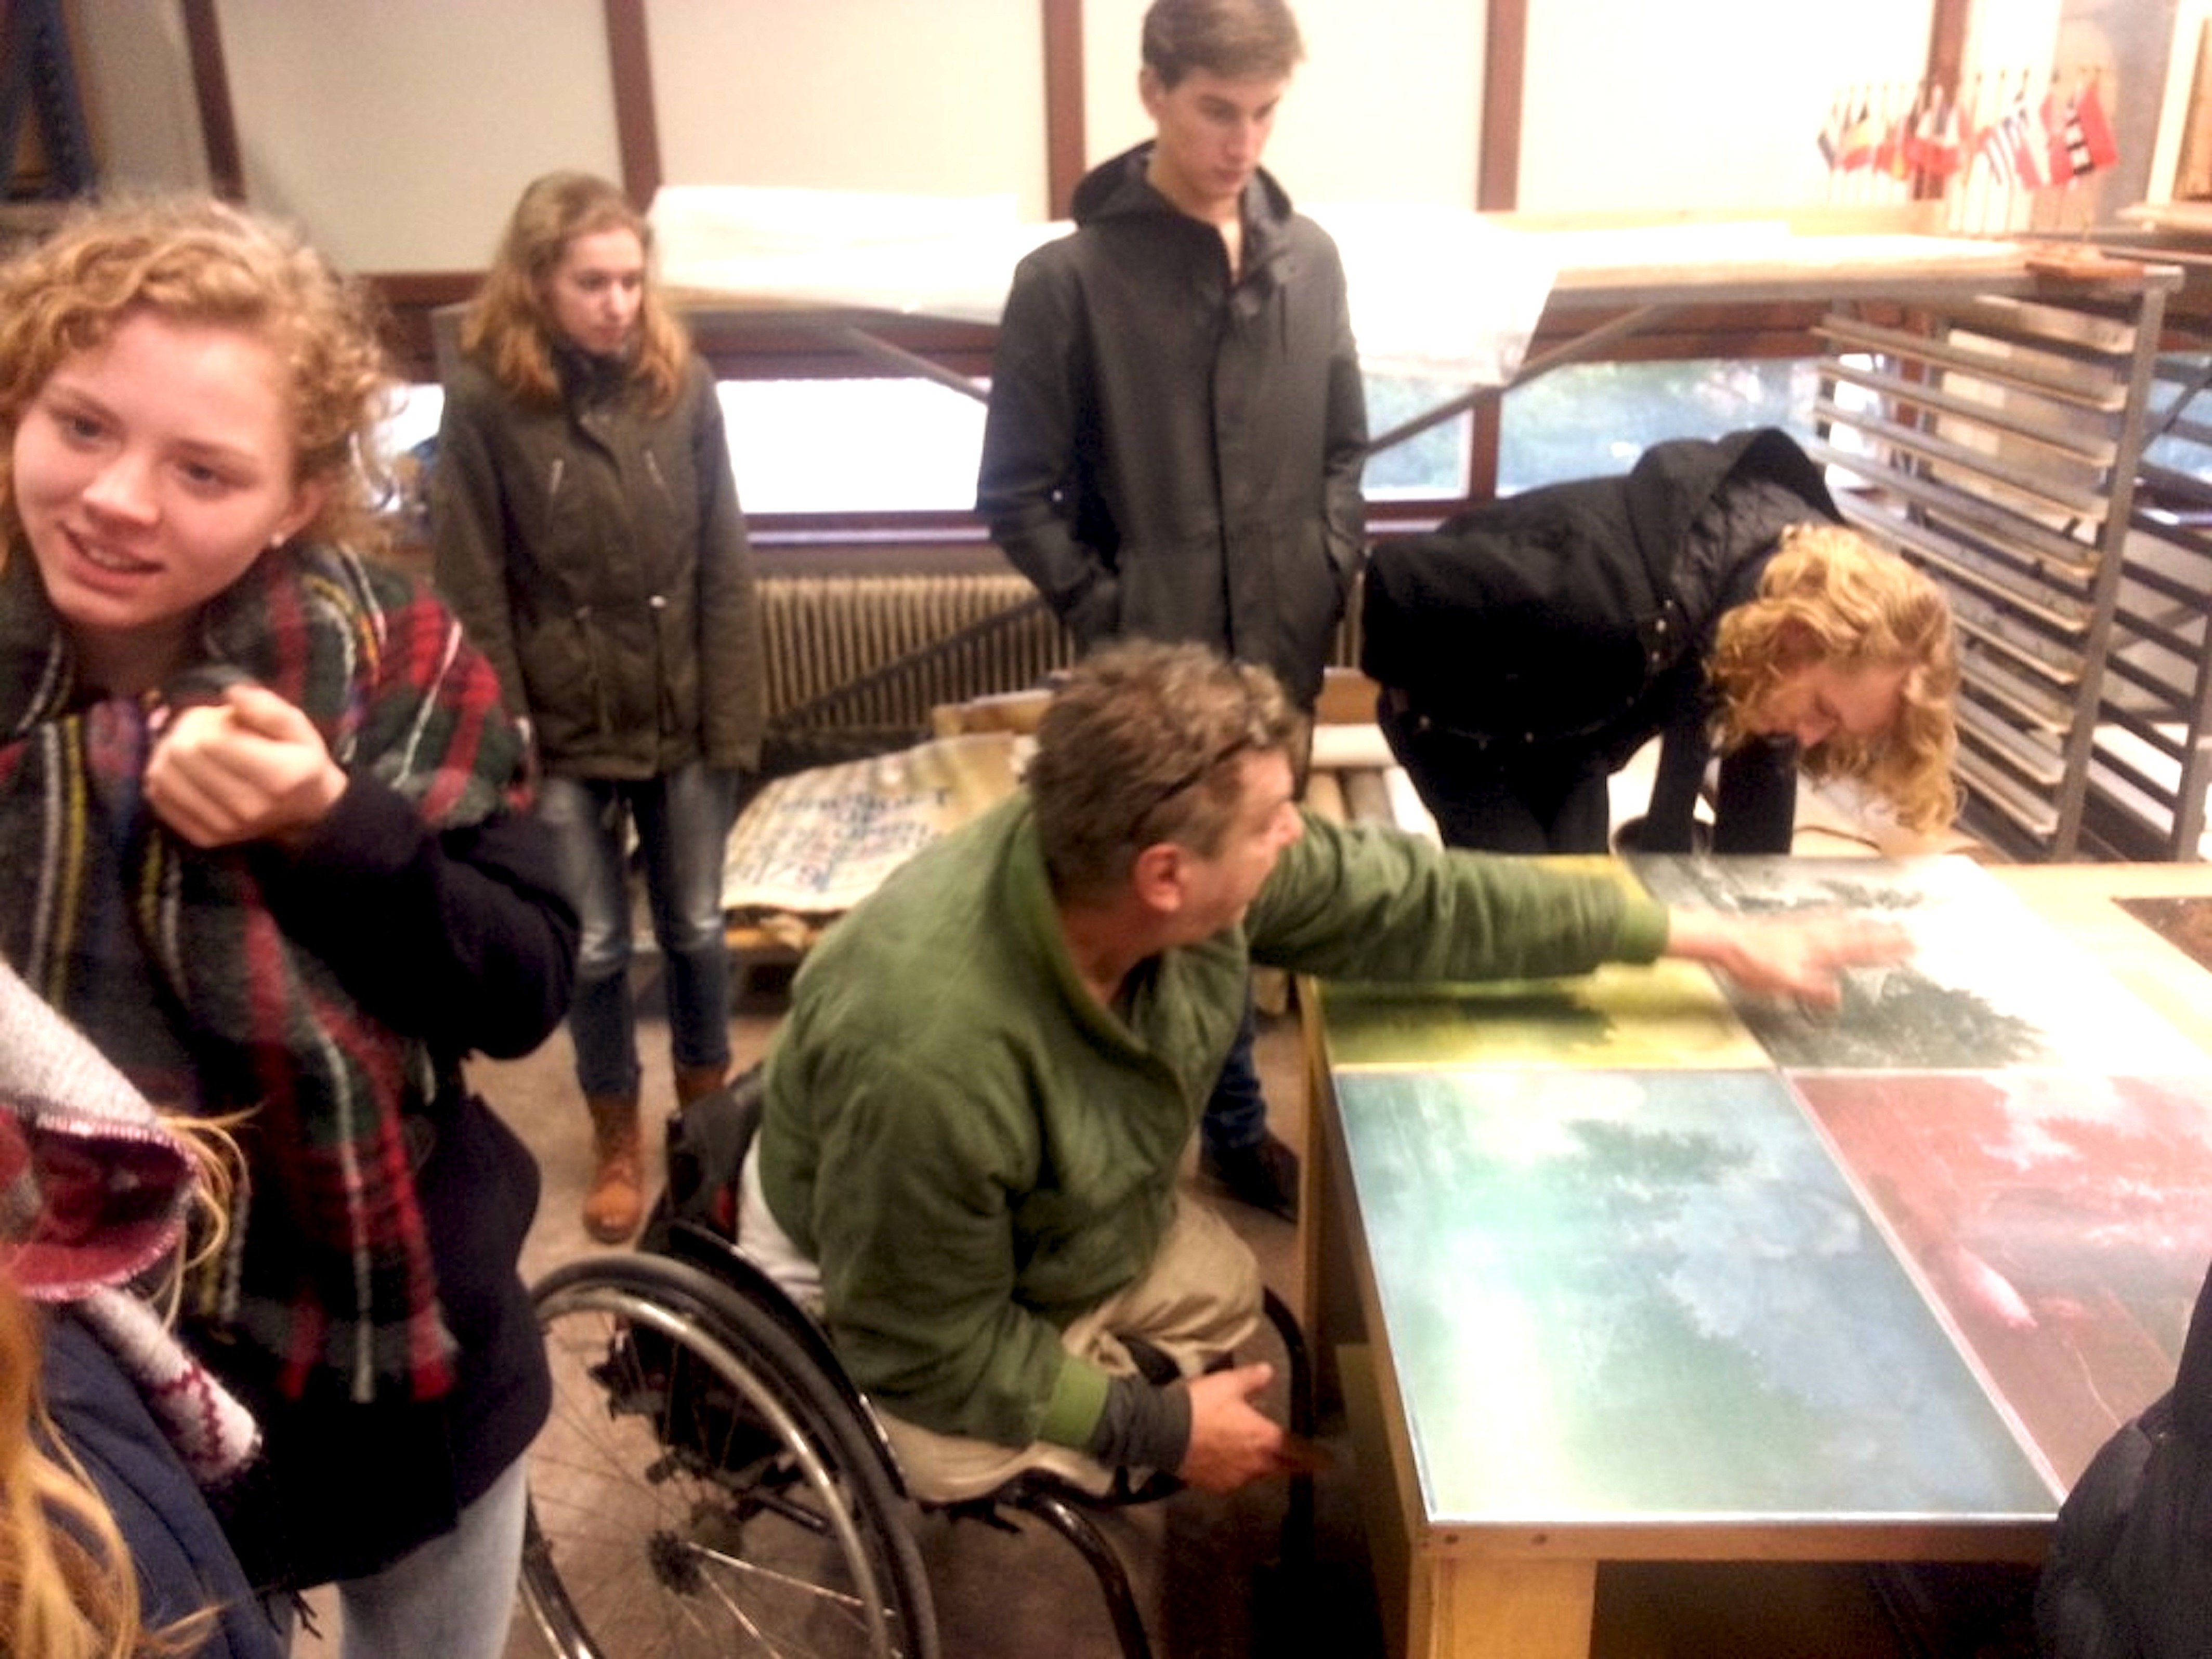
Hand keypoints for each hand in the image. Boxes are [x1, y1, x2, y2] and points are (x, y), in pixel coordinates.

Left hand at [145, 683, 347, 849]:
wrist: (306, 811)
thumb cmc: (300, 761)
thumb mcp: (298, 728)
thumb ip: (268, 708)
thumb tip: (231, 693)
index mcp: (279, 777)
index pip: (213, 741)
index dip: (211, 719)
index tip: (224, 719)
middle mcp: (249, 808)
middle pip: (184, 756)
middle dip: (186, 732)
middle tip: (203, 730)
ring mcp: (224, 827)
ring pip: (163, 776)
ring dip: (167, 753)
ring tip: (190, 748)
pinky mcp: (203, 837)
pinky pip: (158, 798)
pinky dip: (162, 777)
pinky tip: (181, 770)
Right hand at [1174, 1362, 1326, 1491]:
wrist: (1162, 1432)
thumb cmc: (1200, 1405)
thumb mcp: (1228, 1383)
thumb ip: (1252, 1379)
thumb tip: (1269, 1372)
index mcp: (1264, 1439)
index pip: (1298, 1451)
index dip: (1315, 1458)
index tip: (1329, 1463)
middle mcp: (1255, 1464)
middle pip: (1282, 1468)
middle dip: (1293, 1465)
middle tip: (1302, 1462)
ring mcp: (1235, 1478)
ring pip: (1258, 1475)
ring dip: (1264, 1467)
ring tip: (1262, 1457)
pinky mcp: (1215, 1486)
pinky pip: (1235, 1480)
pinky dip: (1239, 1472)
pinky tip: (1232, 1463)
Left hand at [1664, 909, 1911, 1007]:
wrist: (1727, 939)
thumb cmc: (1754, 964)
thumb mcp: (1785, 984)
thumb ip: (1814, 990)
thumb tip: (1838, 997)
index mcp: (1822, 948)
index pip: (1862, 949)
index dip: (1886, 949)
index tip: (1910, 946)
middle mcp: (1819, 933)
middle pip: (1858, 934)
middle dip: (1884, 936)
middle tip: (1908, 935)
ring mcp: (1806, 926)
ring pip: (1844, 924)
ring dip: (1866, 926)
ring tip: (1883, 925)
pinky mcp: (1794, 923)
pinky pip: (1826, 919)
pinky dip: (1841, 918)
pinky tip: (1839, 915)